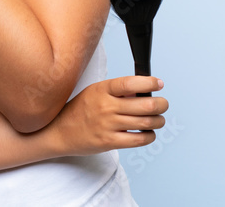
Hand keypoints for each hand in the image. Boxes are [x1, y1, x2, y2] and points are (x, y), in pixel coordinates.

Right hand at [43, 76, 167, 156]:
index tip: (159, 84)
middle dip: (161, 104)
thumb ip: (117, 91)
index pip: (130, 83)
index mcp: (102, 89)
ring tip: (159, 119)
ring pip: (145, 123)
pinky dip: (149, 136)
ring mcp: (107, 125)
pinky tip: (149, 133)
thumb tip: (144, 90)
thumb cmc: (81, 109)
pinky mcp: (109, 142)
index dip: (149, 83)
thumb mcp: (95, 91)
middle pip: (144, 105)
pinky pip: (137, 140)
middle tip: (163, 104)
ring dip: (159, 121)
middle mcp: (106, 106)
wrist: (60, 131)